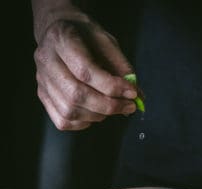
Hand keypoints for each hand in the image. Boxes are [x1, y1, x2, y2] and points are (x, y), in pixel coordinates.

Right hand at [32, 1, 137, 129]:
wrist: (59, 30)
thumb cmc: (85, 36)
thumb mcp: (107, 42)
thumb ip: (122, 68)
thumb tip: (138, 96)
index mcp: (62, 40)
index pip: (85, 71)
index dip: (112, 86)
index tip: (132, 92)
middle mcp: (46, 61)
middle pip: (76, 95)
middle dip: (108, 106)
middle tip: (128, 106)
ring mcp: (42, 81)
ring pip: (70, 111)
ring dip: (98, 115)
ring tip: (112, 107)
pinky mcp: (42, 96)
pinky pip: (63, 121)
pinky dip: (83, 123)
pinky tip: (95, 113)